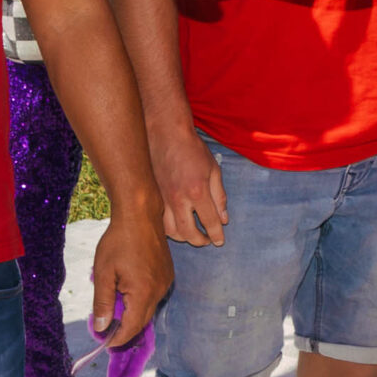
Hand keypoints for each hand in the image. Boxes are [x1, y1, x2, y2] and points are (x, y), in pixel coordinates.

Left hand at [88, 208, 171, 344]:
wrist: (140, 215)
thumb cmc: (118, 242)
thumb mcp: (103, 273)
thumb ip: (102, 302)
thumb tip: (101, 328)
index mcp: (144, 293)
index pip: (132, 327)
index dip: (118, 338)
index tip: (104, 342)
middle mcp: (159, 290)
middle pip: (143, 320)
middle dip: (125, 328)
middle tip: (105, 329)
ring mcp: (166, 281)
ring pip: (149, 308)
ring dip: (132, 313)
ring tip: (113, 307)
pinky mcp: (167, 273)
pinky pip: (154, 295)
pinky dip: (140, 300)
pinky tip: (126, 291)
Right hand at [151, 124, 228, 246]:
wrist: (166, 135)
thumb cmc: (193, 150)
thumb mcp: (214, 170)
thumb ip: (219, 196)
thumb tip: (224, 219)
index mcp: (197, 191)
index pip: (210, 222)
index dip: (216, 235)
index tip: (220, 241)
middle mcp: (178, 199)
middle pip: (188, 233)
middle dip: (199, 241)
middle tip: (206, 240)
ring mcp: (162, 199)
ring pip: (170, 231)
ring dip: (183, 237)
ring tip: (192, 234)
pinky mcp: (152, 197)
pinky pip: (158, 221)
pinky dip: (168, 229)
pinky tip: (176, 226)